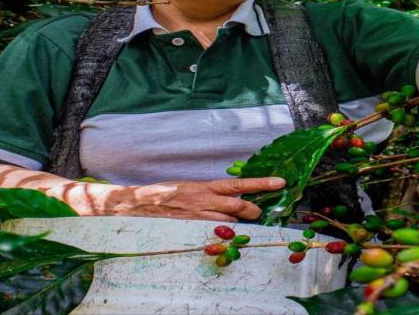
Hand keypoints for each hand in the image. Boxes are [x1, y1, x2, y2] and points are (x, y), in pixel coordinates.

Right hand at [103, 177, 285, 220]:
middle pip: (239, 205)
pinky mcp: (189, 227)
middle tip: (261, 214)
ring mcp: (197, 215)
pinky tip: (223, 235)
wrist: (137, 203)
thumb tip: (235, 196)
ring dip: (239, 224)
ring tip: (244, 225)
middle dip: (253, 211)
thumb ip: (212, 192)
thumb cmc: (166, 194)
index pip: (240, 183)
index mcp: (206, 185)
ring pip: (228, 222)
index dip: (261, 183)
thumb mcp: (192, 187)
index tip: (281, 182)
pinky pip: (211, 232)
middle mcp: (204, 199)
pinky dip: (220, 234)